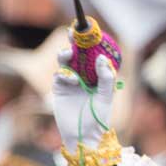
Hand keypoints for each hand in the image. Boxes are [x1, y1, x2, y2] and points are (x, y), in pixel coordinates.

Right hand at [52, 35, 115, 151]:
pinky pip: (59, 75)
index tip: (89, 30)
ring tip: (68, 54)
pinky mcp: (59, 88)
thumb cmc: (98, 118)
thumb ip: (105, 78)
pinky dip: (64, 74)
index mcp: (96, 75)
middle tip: (73, 32)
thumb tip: (100, 58)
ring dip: (66, 54)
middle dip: (74, 41)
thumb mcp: (106, 96)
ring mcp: (70, 81)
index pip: (93, 54)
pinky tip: (72, 81)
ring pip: (65, 61)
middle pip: (77, 53)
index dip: (90, 42)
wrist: (84, 135)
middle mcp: (83, 76)